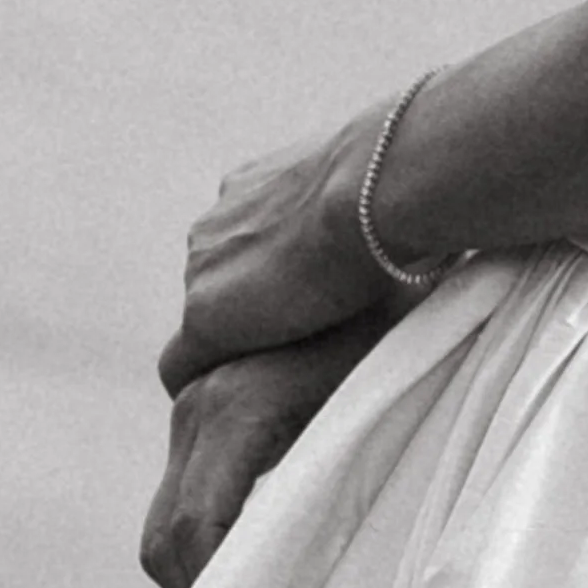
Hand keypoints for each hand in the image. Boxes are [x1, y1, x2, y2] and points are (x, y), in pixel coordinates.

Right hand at [140, 311, 393, 587]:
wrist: (377, 225)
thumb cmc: (399, 323)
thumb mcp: (378, 406)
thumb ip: (333, 486)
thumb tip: (314, 582)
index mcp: (236, 410)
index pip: (192, 532)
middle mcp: (200, 401)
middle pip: (165, 533)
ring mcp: (197, 389)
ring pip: (171, 506)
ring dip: (201, 558)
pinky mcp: (209, 386)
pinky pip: (190, 471)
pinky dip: (210, 519)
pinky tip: (264, 540)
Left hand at [155, 104, 402, 402]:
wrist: (371, 192)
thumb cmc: (395, 193)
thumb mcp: (369, 197)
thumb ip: (357, 212)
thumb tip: (406, 243)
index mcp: (252, 187)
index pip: (240, 248)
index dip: (267, 284)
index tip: (303, 305)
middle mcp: (216, 223)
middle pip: (217, 287)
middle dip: (249, 314)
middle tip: (300, 343)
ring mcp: (201, 270)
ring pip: (204, 325)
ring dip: (237, 344)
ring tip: (284, 371)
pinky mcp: (202, 318)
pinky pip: (181, 368)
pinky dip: (207, 383)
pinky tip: (246, 400)